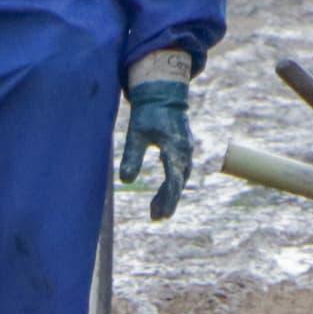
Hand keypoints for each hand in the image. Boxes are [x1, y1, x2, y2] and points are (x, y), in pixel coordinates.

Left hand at [120, 77, 191, 221]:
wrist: (163, 95)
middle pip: (179, 182)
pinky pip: (179, 172)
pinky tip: (160, 197)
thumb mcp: (136, 133)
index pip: (173, 178)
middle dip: (169, 201)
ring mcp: (186, 151)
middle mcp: (184, 151)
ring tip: (156, 212)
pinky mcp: (183, 151)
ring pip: (180, 179)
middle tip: (157, 218)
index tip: (160, 214)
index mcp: (174, 147)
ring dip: (169, 196)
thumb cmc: (148, 113)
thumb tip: (126, 181)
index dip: (167, 198)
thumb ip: (132, 156)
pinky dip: (171, 185)